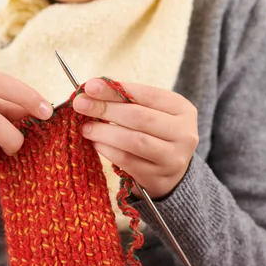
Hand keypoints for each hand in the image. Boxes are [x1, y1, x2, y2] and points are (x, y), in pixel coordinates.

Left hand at [72, 78, 198, 198]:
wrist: (169, 170)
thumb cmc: (153, 133)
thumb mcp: (149, 111)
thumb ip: (125, 99)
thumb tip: (91, 89)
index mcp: (182, 109)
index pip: (147, 95)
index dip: (116, 90)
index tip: (90, 87)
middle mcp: (184, 133)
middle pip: (140, 117)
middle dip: (106, 109)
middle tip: (81, 105)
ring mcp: (173, 158)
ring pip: (134, 141)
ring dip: (104, 132)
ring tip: (85, 127)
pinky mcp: (159, 178)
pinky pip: (128, 161)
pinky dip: (108, 150)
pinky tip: (96, 143)